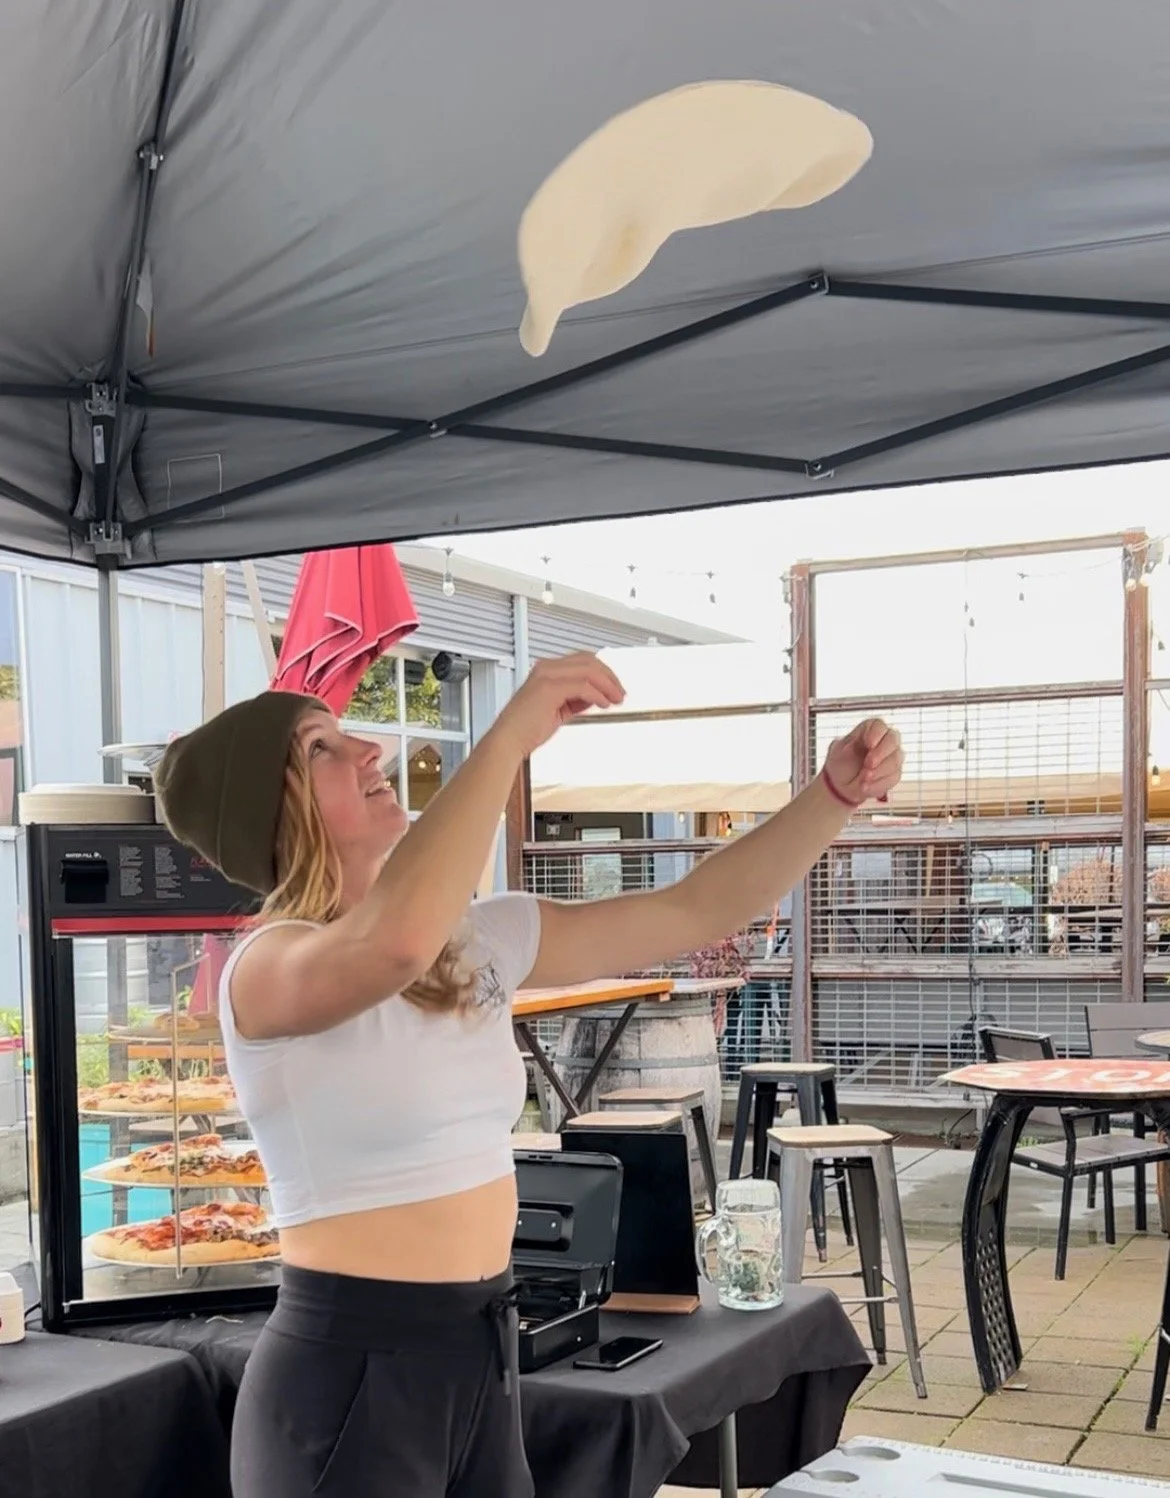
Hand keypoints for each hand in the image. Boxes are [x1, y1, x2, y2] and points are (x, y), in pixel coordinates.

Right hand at [492, 653, 625, 756]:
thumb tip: (596, 696)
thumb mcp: (559, 710)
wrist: (509, 740)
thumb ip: (576, 699)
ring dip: (607, 684)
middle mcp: (546, 668)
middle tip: (620, 692)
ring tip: (616, 697)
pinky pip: (583, 686)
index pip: (582, 661)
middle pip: (588, 660)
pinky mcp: (550, 688)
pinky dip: (598, 694)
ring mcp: (547, 676)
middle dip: (609, 676)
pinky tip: (603, 703)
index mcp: (546, 670)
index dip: (602, 672)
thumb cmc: (526, 729)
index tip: (614, 687)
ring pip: (588, 670)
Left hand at [822, 719, 902, 806]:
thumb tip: (862, 743)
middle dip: (881, 753)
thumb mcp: (838, 752)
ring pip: (895, 760)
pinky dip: (879, 784)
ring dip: (879, 771)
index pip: (879, 725)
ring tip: (863, 780)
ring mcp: (891, 757)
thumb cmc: (840, 763)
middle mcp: (884, 741)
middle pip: (893, 739)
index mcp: (868, 730)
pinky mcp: (894, 773)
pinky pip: (893, 777)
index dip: (877, 734)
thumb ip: (850, 744)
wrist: (841, 785)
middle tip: (868, 764)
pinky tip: (866, 787)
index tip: (869, 744)